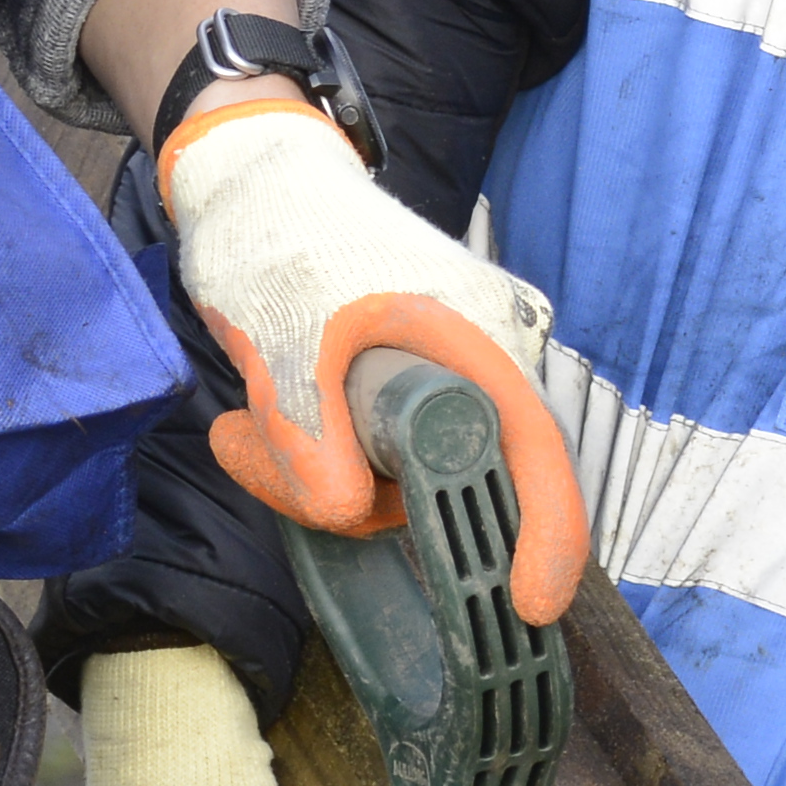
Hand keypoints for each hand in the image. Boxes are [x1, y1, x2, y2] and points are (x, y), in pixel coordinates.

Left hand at [152, 87, 586, 622]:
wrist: (253, 182)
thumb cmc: (279, 235)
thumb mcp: (282, 341)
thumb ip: (313, 436)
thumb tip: (345, 512)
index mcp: (477, 333)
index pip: (534, 447)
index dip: (548, 531)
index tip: (534, 604)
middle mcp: (479, 358)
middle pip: (451, 480)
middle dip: (354, 499)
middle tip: (253, 457)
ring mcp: (444, 376)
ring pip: (399, 481)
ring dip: (314, 477)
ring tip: (237, 431)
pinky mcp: (404, 392)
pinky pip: (377, 461)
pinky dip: (315, 461)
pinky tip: (250, 429)